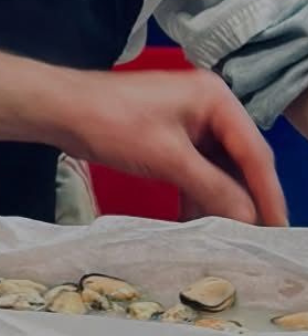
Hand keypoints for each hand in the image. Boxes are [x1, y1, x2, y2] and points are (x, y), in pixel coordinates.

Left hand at [59, 67, 284, 225]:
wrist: (57, 110)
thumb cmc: (110, 123)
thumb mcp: (167, 158)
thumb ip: (212, 187)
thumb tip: (248, 218)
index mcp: (216, 99)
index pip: (254, 152)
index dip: (267, 193)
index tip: (277, 226)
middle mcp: (208, 107)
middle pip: (238, 160)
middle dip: (243, 198)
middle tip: (254, 236)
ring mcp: (188, 121)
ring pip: (215, 168)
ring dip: (217, 200)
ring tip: (225, 235)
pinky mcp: (167, 136)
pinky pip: (192, 169)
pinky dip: (194, 193)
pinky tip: (194, 221)